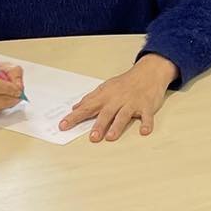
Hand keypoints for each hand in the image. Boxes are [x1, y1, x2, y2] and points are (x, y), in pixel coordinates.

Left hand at [60, 53, 175, 141]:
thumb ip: (90, 99)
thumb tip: (75, 108)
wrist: (147, 72)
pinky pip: (146, 116)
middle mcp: (117, 100)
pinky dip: (146, 123)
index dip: (74, 117)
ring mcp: (132, 103)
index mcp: (105, 96)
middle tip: (92, 137)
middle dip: (99, 125)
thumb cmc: (124, 83)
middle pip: (106, 113)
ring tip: (110, 137)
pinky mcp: (146, 106)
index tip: (63, 125)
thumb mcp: (105, 88)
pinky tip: (144, 131)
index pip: (87, 107)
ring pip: (123, 115)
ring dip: (117, 126)